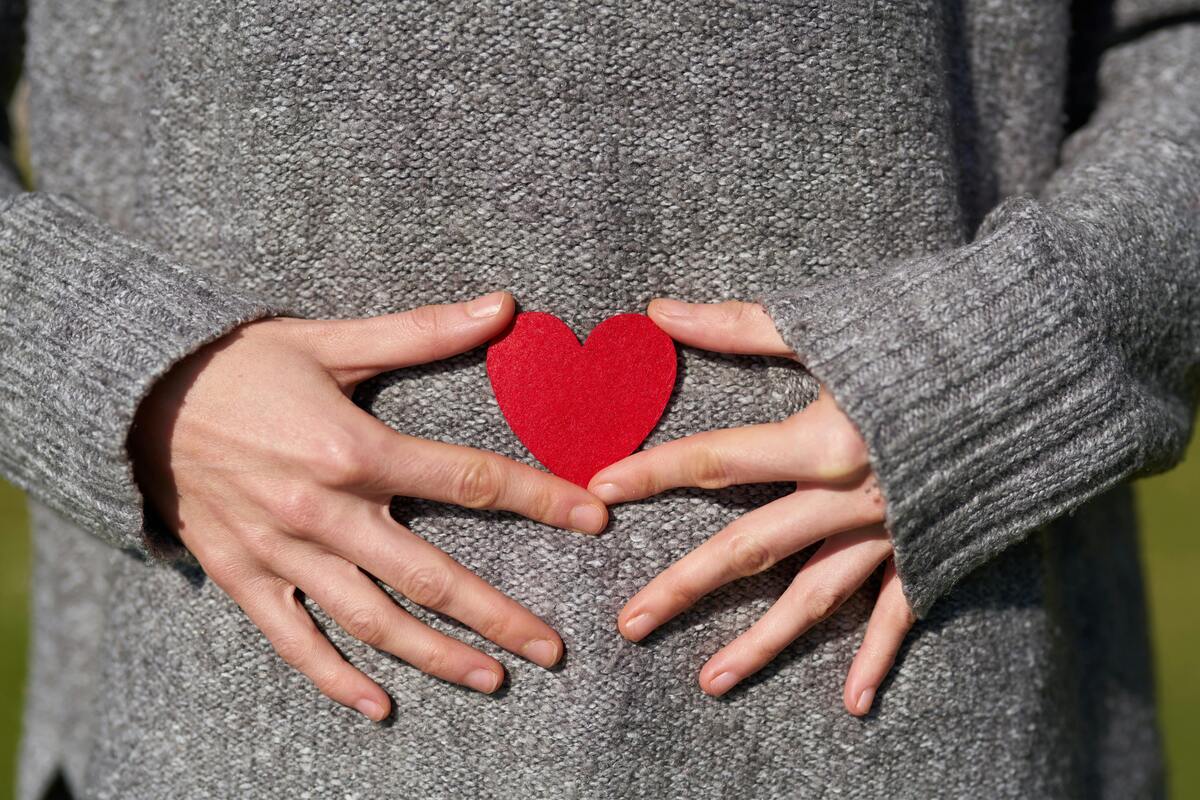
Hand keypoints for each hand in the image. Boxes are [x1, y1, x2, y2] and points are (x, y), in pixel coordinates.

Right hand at [129, 291, 608, 720]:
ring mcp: (284, 553)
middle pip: (431, 575)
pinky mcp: (246, 577)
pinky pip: (296, 641)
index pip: (469, 480)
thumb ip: (421, 333)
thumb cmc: (242, 364)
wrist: (137, 396)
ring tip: (492, 679)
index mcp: (355, 449)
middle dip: (498, 615)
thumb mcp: (330, 340)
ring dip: (436, 656)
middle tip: (553, 649)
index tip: (593, 519)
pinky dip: (335, 679)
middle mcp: (325, 511)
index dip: (538, 499)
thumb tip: (504, 305)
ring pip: (373, 620)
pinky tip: (380, 705)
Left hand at [588, 299, 913, 715]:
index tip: (600, 487)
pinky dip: (879, 656)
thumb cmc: (932, 331)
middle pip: (749, 548)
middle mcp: (847, 497)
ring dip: (762, 642)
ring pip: (814, 597)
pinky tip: (853, 702)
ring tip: (710, 680)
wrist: (1042, 360)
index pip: (713, 461)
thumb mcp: (833, 326)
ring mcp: (889, 531)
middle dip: (685, 585)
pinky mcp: (932, 547)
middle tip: (630, 623)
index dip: (653, 472)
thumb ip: (741, 326)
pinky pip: (900, 612)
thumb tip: (660, 309)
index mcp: (819, 440)